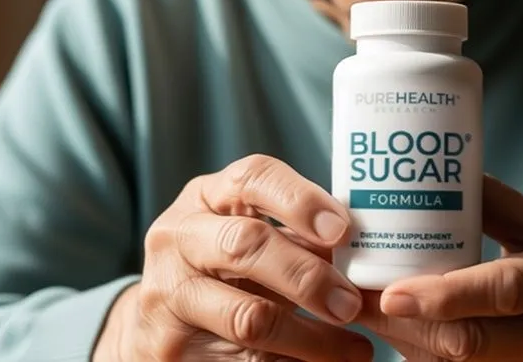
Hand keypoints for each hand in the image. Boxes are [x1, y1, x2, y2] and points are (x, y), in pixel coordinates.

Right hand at [93, 154, 373, 361]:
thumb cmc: (221, 266)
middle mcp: (178, 238)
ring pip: (251, 317)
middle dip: (309, 276)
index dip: (300, 199)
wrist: (156, 324)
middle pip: (247, 245)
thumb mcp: (246, 234)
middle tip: (352, 304)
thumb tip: (366, 245)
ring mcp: (168, 295)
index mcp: (205, 197)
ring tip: (356, 350)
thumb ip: (295, 233)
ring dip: (314, 339)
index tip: (343, 230)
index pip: (252, 178)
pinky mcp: (172, 350)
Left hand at [355, 175, 522, 361]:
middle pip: (476, 344)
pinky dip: (423, 356)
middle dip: (408, 328)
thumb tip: (438, 170)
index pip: (505, 292)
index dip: (447, 297)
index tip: (393, 293)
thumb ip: (499, 204)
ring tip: (361, 310)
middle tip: (356, 299)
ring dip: (407, 344)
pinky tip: (396, 332)